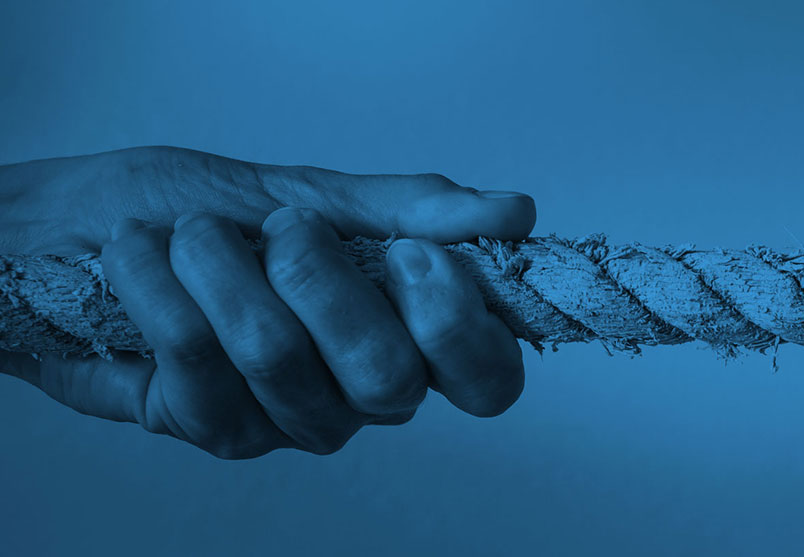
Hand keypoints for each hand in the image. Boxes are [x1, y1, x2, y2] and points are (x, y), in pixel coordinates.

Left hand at [0, 146, 534, 457]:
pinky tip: (143, 261)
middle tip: (280, 229)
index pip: (487, 378)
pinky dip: (165, 292)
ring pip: (287, 365)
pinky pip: (204, 369)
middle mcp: (364, 390)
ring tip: (191, 233)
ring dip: (226, 274)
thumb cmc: (192, 209)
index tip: (407, 255)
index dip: (458, 326)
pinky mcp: (218, 429)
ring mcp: (293, 417)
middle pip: (389, 377)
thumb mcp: (308, 188)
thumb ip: (411, 208)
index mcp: (410, 331)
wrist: (70, 233)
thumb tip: (510, 213)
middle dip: (323, 283)